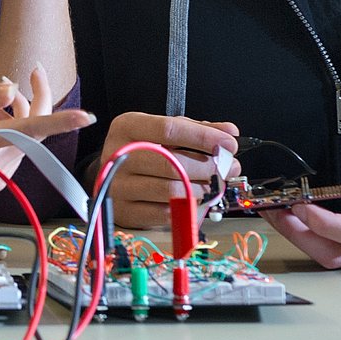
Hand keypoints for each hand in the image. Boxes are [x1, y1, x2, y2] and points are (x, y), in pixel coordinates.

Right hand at [0, 67, 91, 191]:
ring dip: (20, 116)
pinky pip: (17, 150)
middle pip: (32, 130)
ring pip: (26, 139)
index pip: (29, 129)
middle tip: (31, 72)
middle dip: (32, 101)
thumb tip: (12, 90)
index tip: (85, 116)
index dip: (59, 121)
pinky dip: (12, 132)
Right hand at [93, 112, 240, 227]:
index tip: (229, 144)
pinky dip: (187, 207)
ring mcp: (119, 185)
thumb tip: (230, 131)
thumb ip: (196, 129)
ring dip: (203, 189)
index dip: (204, 137)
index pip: (170, 129)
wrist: (110, 176)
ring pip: (171, 190)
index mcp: (127, 126)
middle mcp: (119, 155)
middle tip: (230, 168)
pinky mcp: (125, 211)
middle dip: (209, 166)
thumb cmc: (143, 151)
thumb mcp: (164, 133)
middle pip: (172, 163)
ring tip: (216, 184)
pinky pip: (165, 213)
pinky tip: (196, 199)